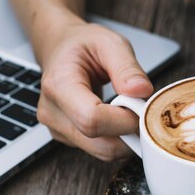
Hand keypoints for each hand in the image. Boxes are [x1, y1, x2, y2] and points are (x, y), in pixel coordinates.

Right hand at [37, 20, 153, 160]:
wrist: (61, 49)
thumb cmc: (82, 45)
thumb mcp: (109, 43)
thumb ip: (127, 67)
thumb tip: (142, 91)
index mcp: (58, 85)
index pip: (92, 119)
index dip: (125, 120)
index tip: (142, 106)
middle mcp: (53, 113)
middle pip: (100, 145)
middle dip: (131, 133)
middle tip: (141, 109)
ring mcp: (58, 129)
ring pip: (104, 152)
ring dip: (126, 137)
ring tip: (128, 108)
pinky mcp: (68, 138)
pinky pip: (101, 149)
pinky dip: (118, 138)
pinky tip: (117, 116)